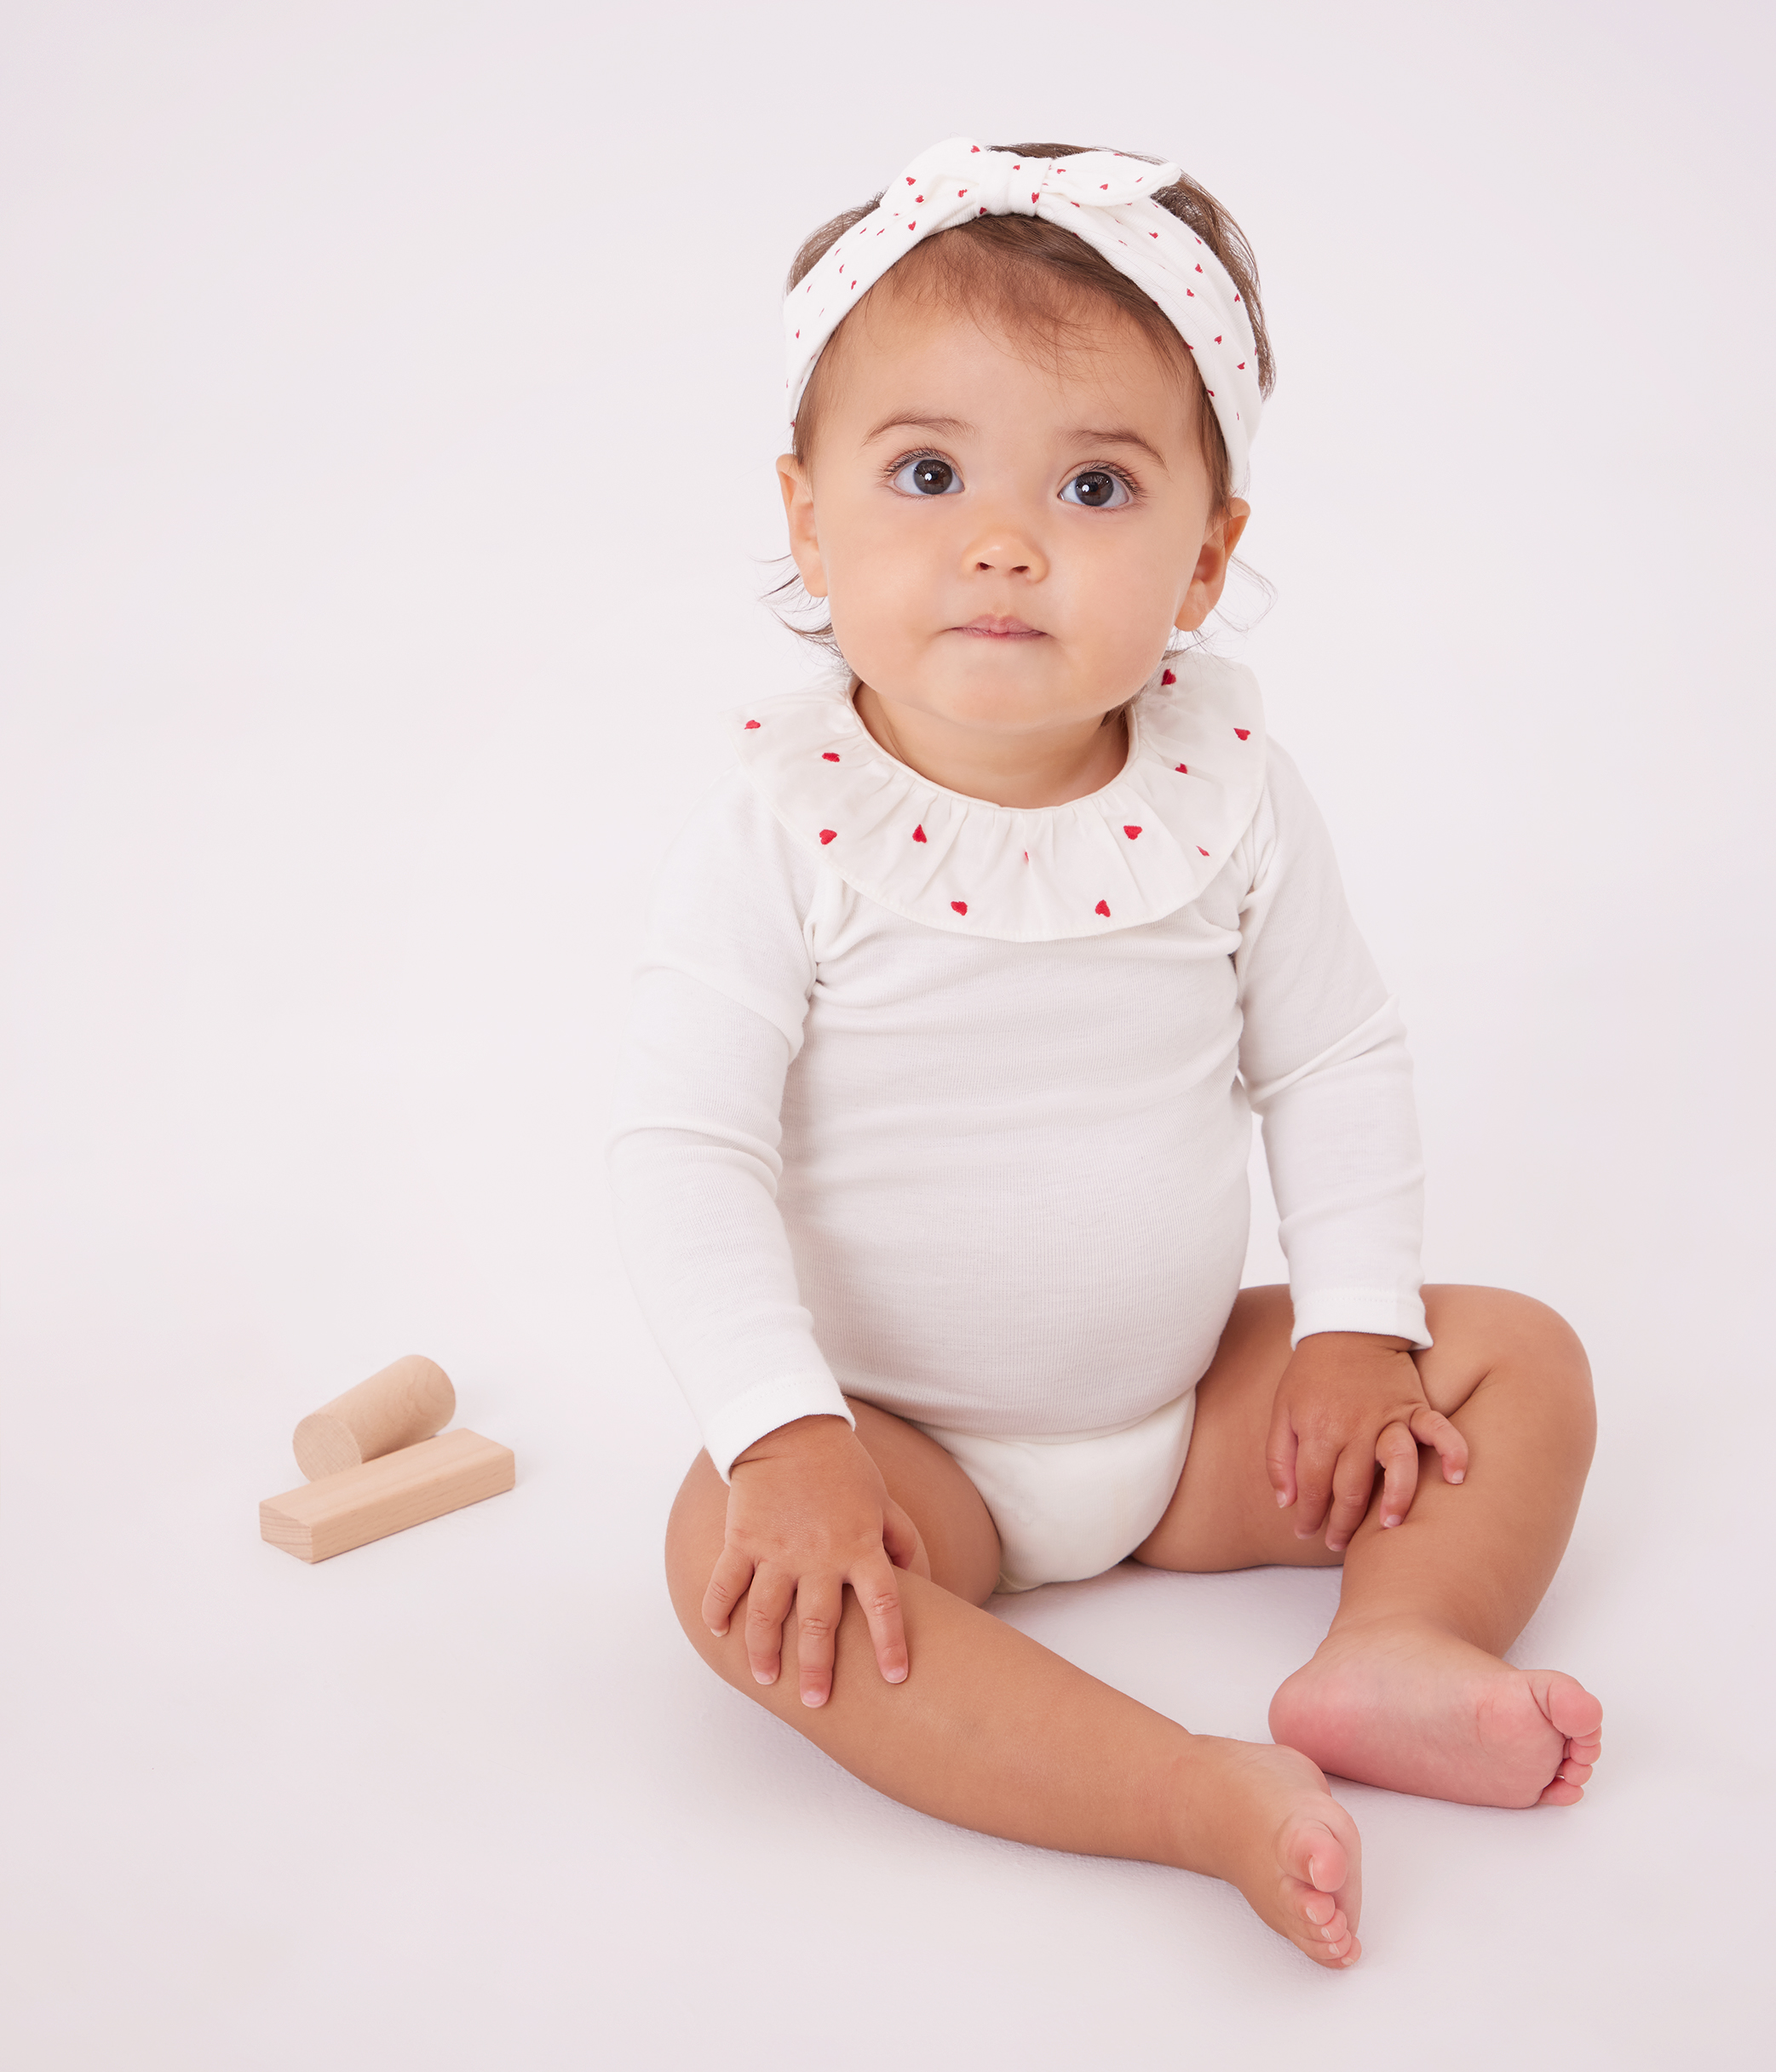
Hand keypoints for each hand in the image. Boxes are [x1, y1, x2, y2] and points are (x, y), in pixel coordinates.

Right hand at [702, 1415, 926, 1707]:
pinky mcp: (743, 1538)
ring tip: (766, 1679)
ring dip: (764, 1651)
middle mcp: (819, 1555)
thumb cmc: (844, 1469)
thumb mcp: (885, 1503)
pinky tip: (719, 1634)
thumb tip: (927, 1584)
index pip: (883, 1604)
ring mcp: (777, 1549)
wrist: (790, 1430)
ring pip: (767, 1614)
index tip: (895, 1677)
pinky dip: (719, 1610)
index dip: (891, 1643)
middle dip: (818, 1668)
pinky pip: (726, 1583)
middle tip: (817, 1702)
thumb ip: (904, 1544)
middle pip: (819, 1623)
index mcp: (860, 1546)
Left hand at [1266, 1332, 1467, 1552]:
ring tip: (1391, 1525)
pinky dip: (1452, 1452)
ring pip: (1396, 1466)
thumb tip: (1286, 1502)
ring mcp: (1388, 1417)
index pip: (1314, 1487)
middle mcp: (1355, 1428)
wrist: (1346, 1324)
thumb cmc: (1312, 1372)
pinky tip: (1457, 1477)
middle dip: (1343, 1522)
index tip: (1305, 1532)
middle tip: (1337, 1543)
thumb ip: (1280, 1457)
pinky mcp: (1414, 1405)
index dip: (1309, 1515)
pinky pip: (1439, 1431)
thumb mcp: (1282, 1410)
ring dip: (1396, 1499)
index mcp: (1319, 1430)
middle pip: (1352, 1488)